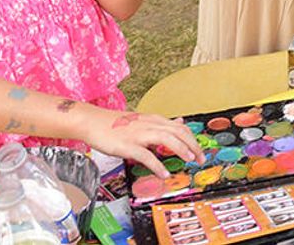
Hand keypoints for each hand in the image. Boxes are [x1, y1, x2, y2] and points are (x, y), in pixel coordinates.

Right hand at [89, 110, 203, 177]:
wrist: (92, 122)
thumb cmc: (115, 124)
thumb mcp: (142, 120)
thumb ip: (161, 123)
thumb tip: (180, 122)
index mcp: (153, 120)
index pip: (180, 127)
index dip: (193, 139)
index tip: (200, 152)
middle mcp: (149, 125)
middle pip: (178, 132)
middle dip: (193, 145)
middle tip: (201, 159)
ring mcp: (139, 134)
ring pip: (167, 139)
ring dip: (181, 150)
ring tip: (189, 160)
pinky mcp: (128, 145)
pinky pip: (146, 155)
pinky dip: (157, 165)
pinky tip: (164, 173)